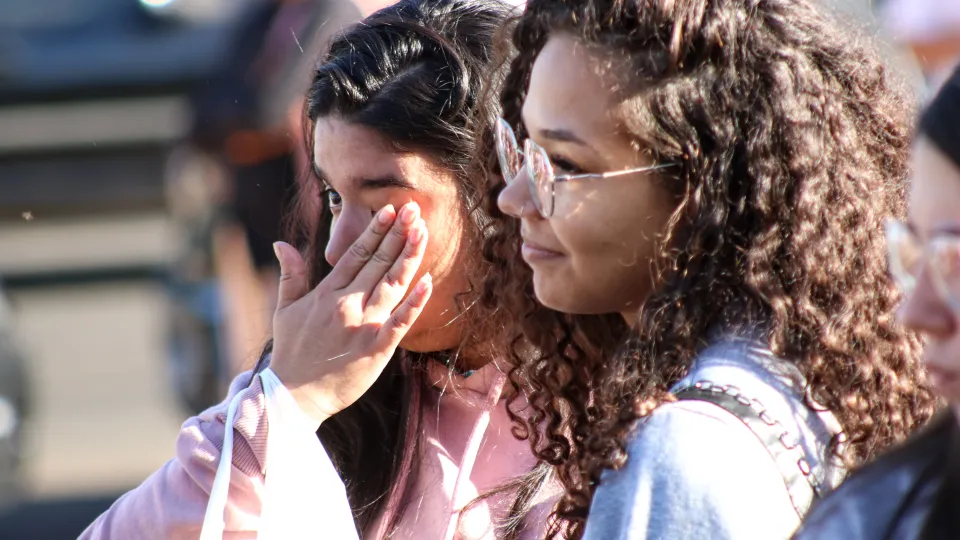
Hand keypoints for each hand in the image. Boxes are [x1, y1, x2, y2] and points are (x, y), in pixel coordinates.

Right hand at [269, 202, 431, 426]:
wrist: (294, 397)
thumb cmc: (292, 353)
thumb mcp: (284, 310)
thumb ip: (290, 275)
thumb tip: (281, 243)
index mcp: (326, 293)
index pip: (356, 253)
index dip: (375, 230)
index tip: (390, 209)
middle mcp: (346, 305)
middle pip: (378, 262)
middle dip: (398, 233)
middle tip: (415, 209)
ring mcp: (363, 326)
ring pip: (392, 284)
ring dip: (409, 256)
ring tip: (423, 231)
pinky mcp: (376, 349)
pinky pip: (400, 321)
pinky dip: (415, 301)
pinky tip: (428, 281)